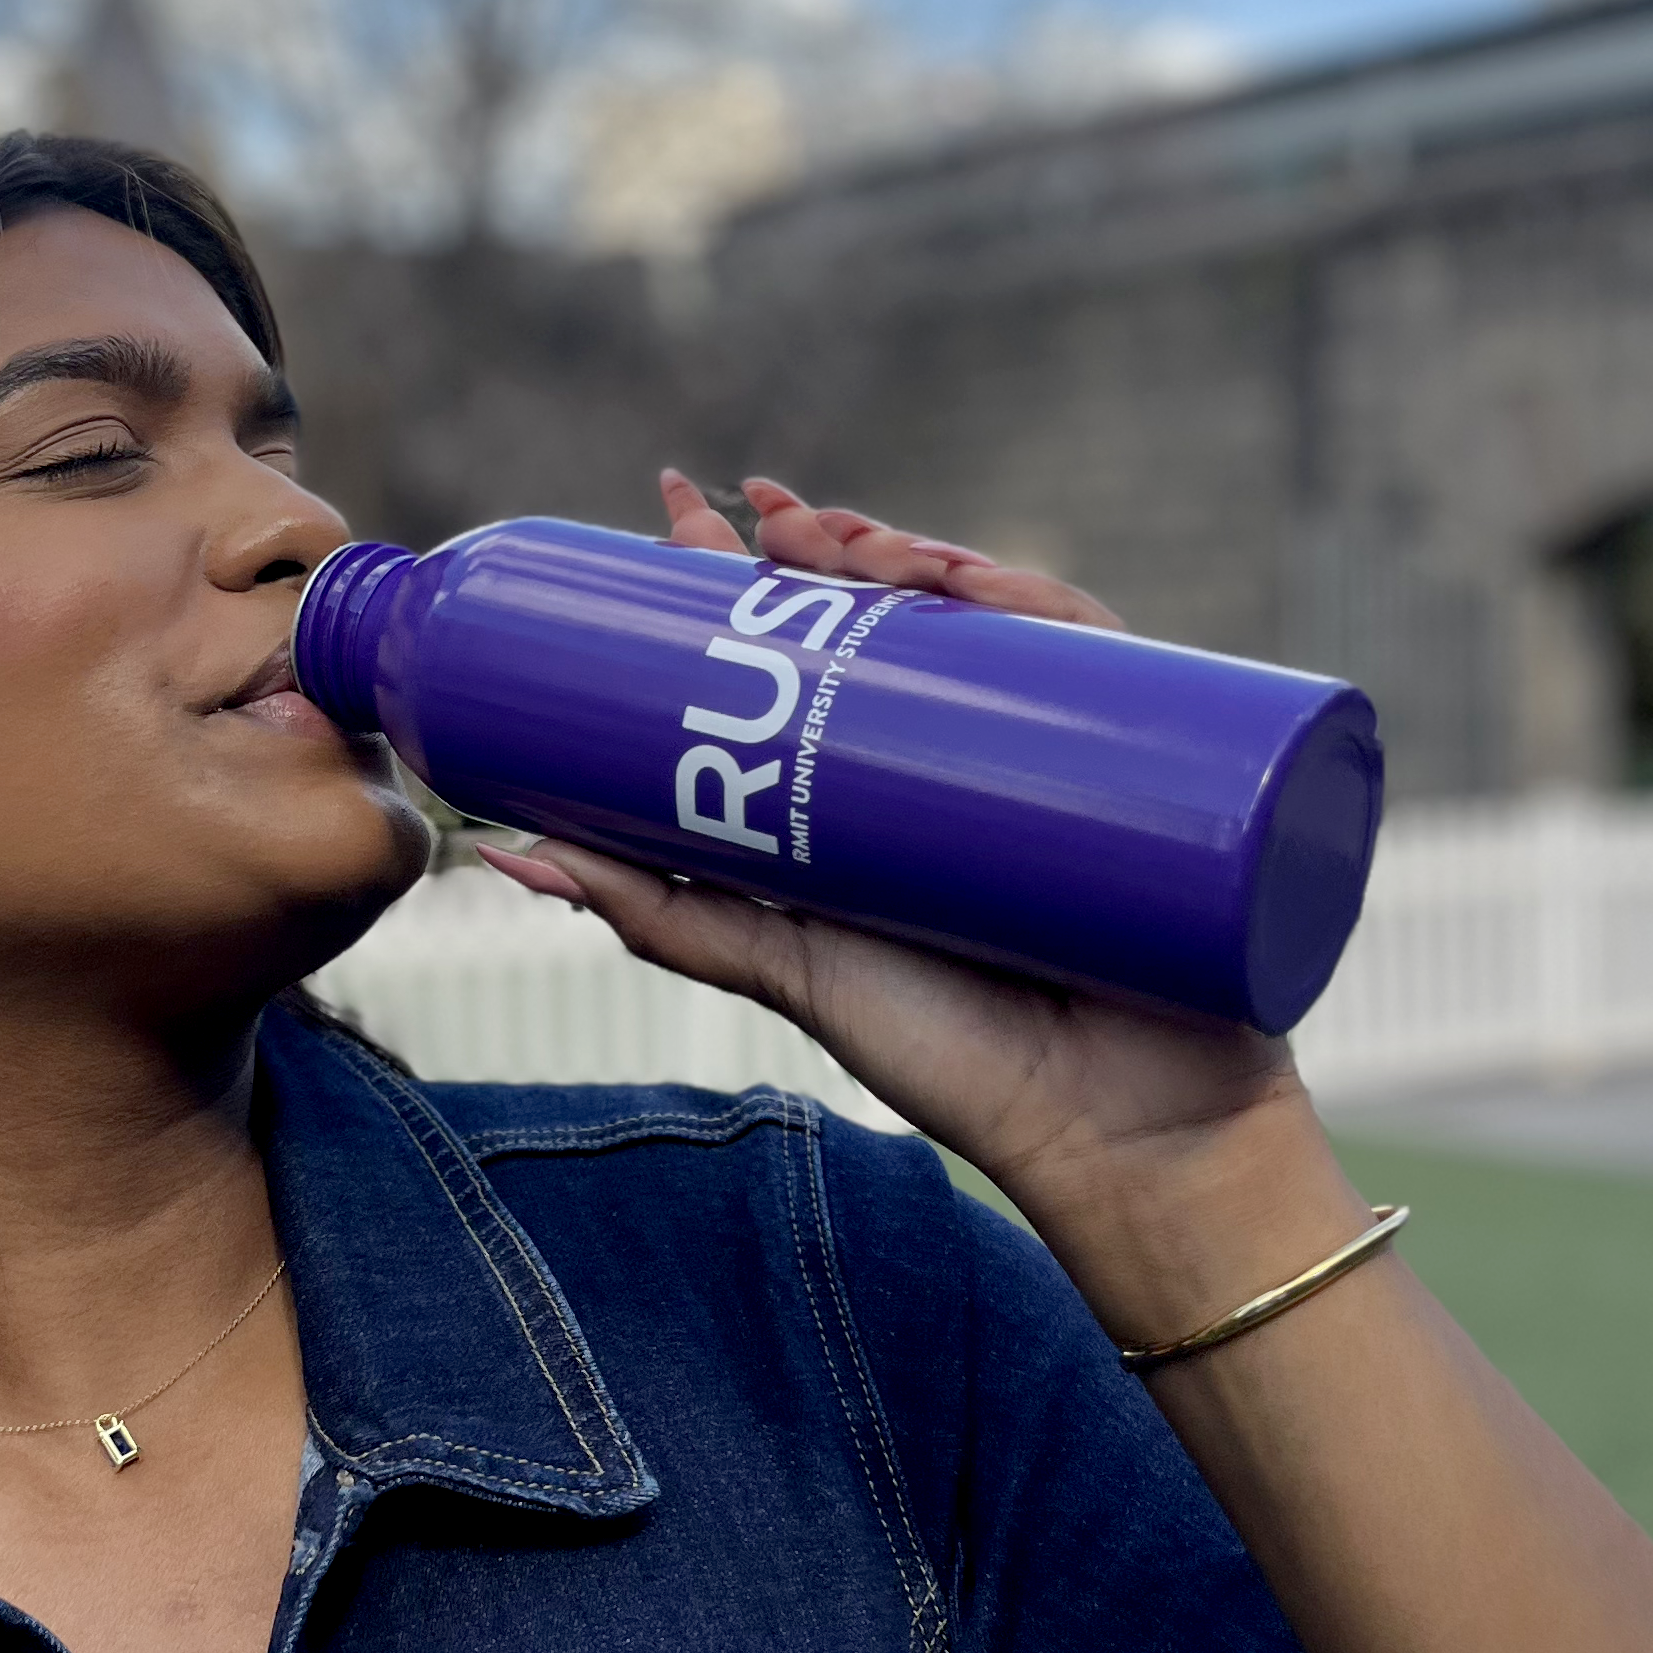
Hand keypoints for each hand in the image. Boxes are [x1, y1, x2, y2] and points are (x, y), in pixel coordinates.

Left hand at [477, 472, 1349, 1316]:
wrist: (1122, 1137)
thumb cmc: (956, 1060)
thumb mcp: (787, 966)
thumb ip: (663, 909)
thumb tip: (508, 846)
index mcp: (876, 791)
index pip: (808, 655)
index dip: (749, 578)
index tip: (688, 515)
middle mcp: (963, 759)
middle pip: (892, 614)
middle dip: (825, 546)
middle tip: (761, 516)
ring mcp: (1052, 754)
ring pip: (981, 617)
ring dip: (907, 551)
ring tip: (839, 543)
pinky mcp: (1144, 762)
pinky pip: (1092, 655)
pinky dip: (1028, 598)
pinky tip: (963, 580)